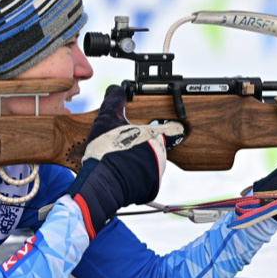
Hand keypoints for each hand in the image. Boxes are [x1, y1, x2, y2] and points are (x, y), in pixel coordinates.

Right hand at [66, 85, 184, 236]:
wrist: (102, 183)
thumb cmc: (106, 151)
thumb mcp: (107, 119)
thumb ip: (114, 100)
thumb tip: (116, 89)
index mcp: (154, 135)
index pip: (174, 128)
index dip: (172, 126)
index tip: (172, 126)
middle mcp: (160, 154)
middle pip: (158, 146)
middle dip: (145, 145)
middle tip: (129, 145)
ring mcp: (157, 172)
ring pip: (152, 163)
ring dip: (141, 161)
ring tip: (123, 160)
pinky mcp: (151, 188)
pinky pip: (147, 180)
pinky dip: (138, 177)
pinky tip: (124, 173)